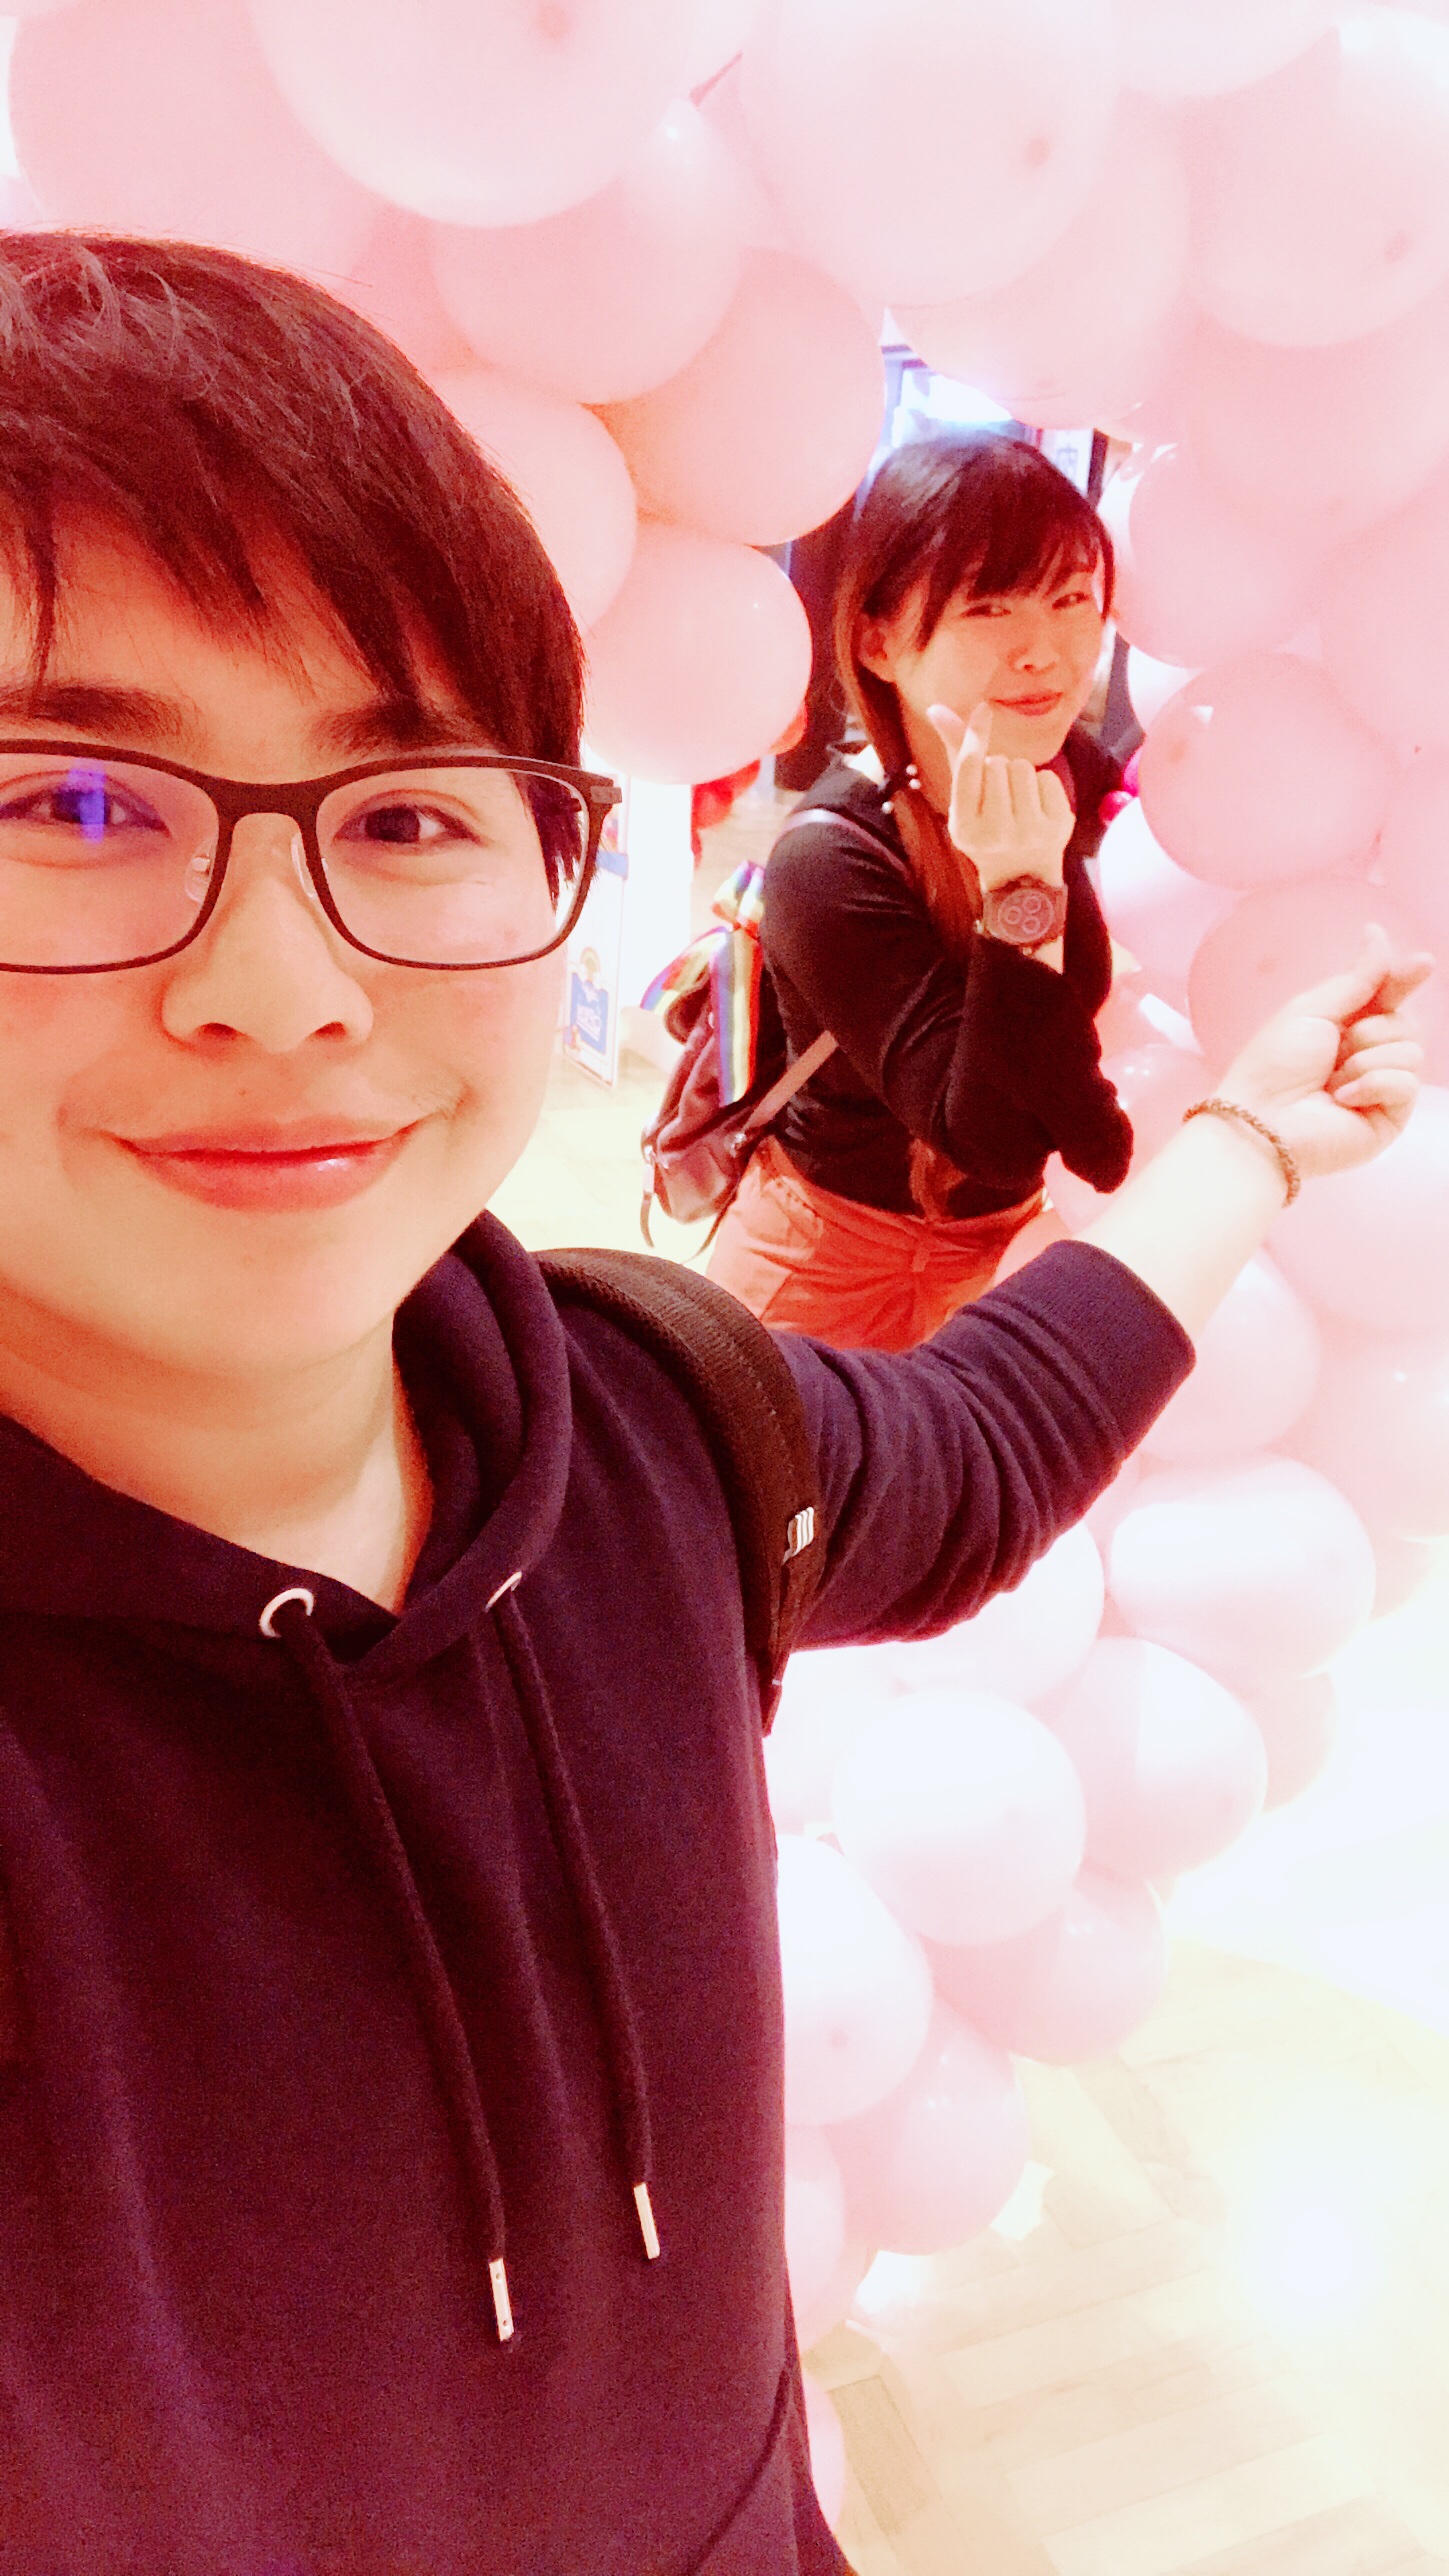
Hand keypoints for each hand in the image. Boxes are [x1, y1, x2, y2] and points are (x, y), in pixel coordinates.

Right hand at [929, 700, 1073, 894]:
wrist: (1022, 876)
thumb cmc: (987, 826)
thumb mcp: (965, 798)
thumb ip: (956, 753)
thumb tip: (936, 707)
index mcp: (964, 827)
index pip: (970, 767)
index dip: (976, 735)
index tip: (983, 710)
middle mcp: (995, 832)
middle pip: (999, 763)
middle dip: (998, 770)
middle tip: (998, 799)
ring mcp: (1029, 831)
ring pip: (1023, 767)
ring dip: (1020, 775)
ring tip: (1017, 801)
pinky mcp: (1057, 826)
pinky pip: (1046, 777)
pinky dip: (1041, 785)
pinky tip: (1036, 806)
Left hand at [1217, 926, 1432, 1181]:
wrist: (1261, 1119)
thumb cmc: (1273, 1066)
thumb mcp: (1312, 1009)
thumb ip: (1356, 978)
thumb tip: (1378, 934)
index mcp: (1345, 1029)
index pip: (1387, 997)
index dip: (1404, 980)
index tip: (1422, 963)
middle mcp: (1366, 1057)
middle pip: (1405, 1023)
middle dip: (1371, 1030)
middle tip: (1336, 1050)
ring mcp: (1380, 1089)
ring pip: (1411, 1052)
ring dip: (1365, 1060)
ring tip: (1332, 1082)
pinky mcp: (1388, 1118)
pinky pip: (1406, 1083)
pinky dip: (1372, 1085)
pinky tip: (1342, 1099)